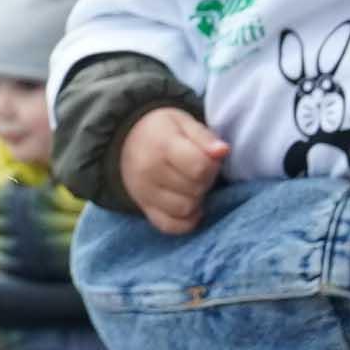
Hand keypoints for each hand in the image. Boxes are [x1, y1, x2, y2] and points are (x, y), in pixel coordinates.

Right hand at [113, 109, 226, 239]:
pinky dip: (185, 221)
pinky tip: (190, 207)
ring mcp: (144, 193)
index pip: (200, 168)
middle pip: (195, 189)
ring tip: (192, 184)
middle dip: (205, 181)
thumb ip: (205, 137)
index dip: (212, 166)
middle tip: (199, 169)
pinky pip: (170, 226)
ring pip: (185, 210)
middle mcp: (149, 172)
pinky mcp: (144, 209)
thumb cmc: (162, 130)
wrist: (126, 141)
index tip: (209, 158)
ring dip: (197, 200)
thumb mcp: (184, 123)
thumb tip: (222, 151)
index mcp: (162, 146)